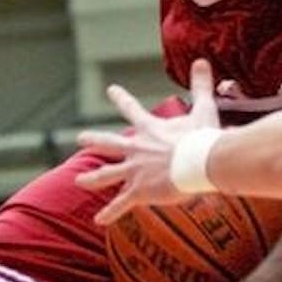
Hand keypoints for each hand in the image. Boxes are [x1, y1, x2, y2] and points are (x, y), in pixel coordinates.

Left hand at [76, 58, 219, 224]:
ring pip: (107, 174)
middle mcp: (136, 149)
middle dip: (93, 140)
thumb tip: (201, 61)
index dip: (121, 98)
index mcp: (150, 129)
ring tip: (78, 181)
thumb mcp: (202, 107)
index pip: (131, 109)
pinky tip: (99, 220)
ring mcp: (135, 171)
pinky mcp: (139, 191)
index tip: (111, 90)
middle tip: (80, 138)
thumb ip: (200, 85)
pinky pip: (120, 204)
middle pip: (108, 143)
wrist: (202, 163)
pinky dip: (110, 213)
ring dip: (91, 178)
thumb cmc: (203, 137)